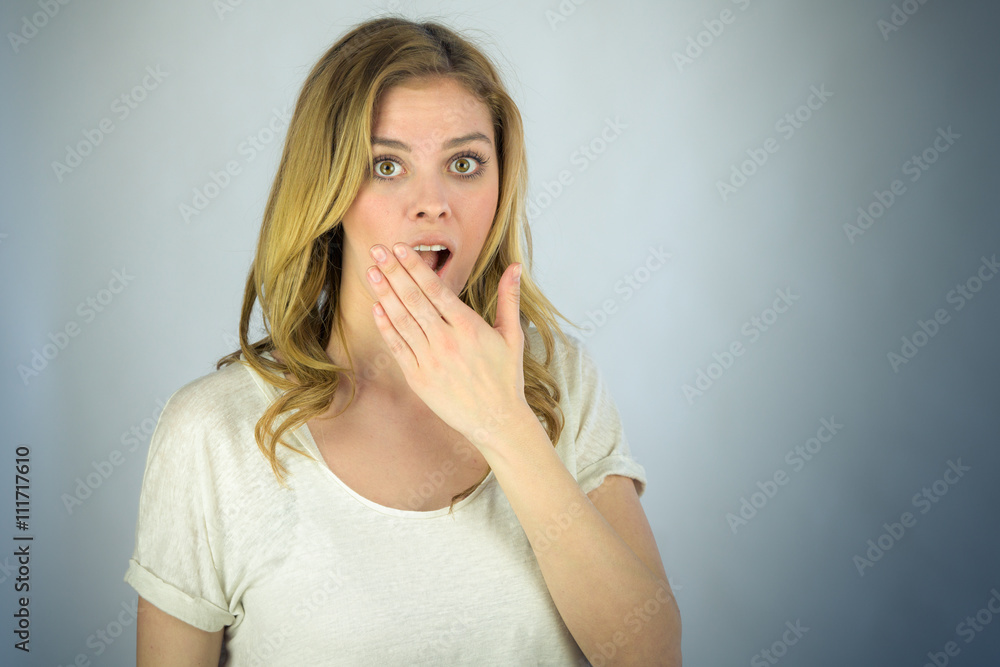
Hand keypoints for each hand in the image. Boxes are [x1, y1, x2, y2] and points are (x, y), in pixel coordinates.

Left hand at [366, 242, 525, 449]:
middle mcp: (447, 341)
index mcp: (469, 327)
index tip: (400, 248)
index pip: (436, 289)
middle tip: (377, 250)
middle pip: (414, 300)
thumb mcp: (512, 335)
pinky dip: (386, 327)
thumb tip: (515, 266)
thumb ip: (508, 298)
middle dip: (394, 273)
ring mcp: (431, 360)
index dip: (416, 267)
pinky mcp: (419, 378)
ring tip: (371, 272)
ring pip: (403, 321)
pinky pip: (399, 348)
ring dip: (385, 295)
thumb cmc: (505, 377)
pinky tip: (377, 308)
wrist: (496, 420)